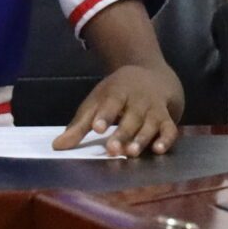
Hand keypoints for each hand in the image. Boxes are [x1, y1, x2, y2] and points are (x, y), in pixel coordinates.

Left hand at [56, 63, 182, 157]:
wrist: (152, 76)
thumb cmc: (118, 94)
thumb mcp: (97, 102)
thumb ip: (79, 125)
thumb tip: (57, 146)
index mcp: (118, 92)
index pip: (111, 102)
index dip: (105, 115)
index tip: (97, 128)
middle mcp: (138, 100)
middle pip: (131, 117)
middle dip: (122, 133)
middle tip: (112, 149)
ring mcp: (154, 109)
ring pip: (150, 124)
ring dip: (142, 139)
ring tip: (131, 153)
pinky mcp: (167, 119)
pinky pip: (170, 129)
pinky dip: (166, 140)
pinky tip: (157, 150)